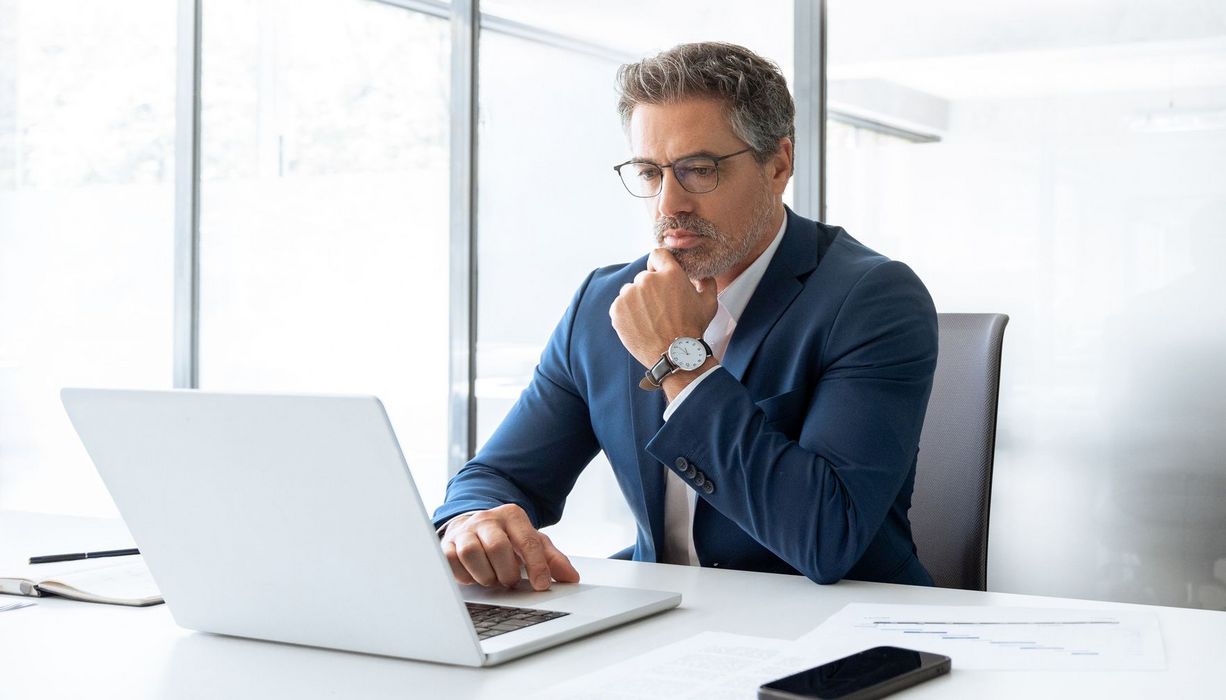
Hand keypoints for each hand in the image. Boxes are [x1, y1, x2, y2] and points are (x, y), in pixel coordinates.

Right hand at [440, 504, 579, 590]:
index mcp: (512, 516)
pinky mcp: (446, 543)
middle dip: (507, 572)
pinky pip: (451, 560)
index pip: (527, 541)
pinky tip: (474, 575)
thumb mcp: (532, 543)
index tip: (541, 585)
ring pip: (471, 553)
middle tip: (510, 580)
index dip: (537, 566)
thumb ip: (552, 559)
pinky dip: (464, 575)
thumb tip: (571, 577)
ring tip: (492, 578)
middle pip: (497, 547)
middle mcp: (487, 520)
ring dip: (485, 574)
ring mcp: (464, 531)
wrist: (473, 526)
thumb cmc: (506, 538)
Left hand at [609, 249, 717, 369]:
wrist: (674, 354)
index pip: (657, 254)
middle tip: (659, 308)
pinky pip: (620, 306)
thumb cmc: (693, 328)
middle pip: (644, 277)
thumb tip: (703, 276)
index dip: (659, 264)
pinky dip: (627, 314)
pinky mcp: (617, 309)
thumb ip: (707, 282)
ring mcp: (630, 294)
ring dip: (637, 301)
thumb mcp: (709, 303)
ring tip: (649, 319)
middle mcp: (648, 279)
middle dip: (650, 289)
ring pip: (630, 291)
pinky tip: (640, 325)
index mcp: (670, 273)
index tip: (660, 276)